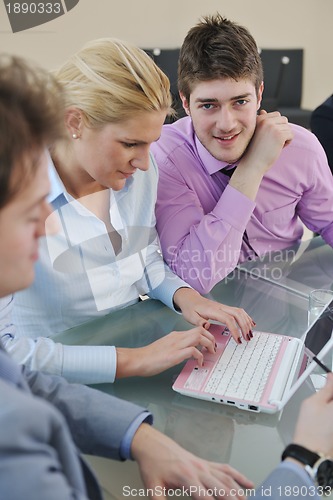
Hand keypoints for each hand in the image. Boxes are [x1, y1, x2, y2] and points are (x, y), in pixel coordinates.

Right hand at [116, 326, 215, 377]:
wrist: (138, 359)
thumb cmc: (149, 356)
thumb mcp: (166, 347)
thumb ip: (177, 346)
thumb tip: (188, 351)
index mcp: (176, 335)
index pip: (196, 330)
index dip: (207, 335)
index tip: (210, 344)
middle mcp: (177, 337)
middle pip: (200, 330)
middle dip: (211, 339)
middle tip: (213, 349)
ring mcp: (176, 345)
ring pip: (199, 336)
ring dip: (208, 345)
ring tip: (210, 354)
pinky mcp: (174, 355)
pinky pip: (193, 351)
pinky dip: (200, 356)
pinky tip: (199, 363)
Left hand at [131, 424, 253, 498]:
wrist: (153, 445)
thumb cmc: (153, 465)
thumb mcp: (152, 488)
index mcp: (186, 478)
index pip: (206, 498)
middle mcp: (199, 471)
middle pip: (221, 489)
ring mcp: (204, 465)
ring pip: (226, 479)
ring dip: (238, 491)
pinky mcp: (205, 463)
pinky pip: (225, 468)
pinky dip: (238, 476)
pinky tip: (248, 484)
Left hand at [173, 287, 254, 342]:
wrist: (189, 299)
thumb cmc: (190, 308)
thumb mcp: (191, 317)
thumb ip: (199, 322)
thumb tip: (207, 325)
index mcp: (213, 310)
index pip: (228, 319)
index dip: (235, 329)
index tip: (238, 339)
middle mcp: (220, 307)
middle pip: (237, 314)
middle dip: (244, 326)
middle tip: (247, 338)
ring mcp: (223, 306)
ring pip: (240, 312)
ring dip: (246, 322)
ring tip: (250, 334)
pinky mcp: (225, 308)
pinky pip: (238, 311)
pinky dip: (246, 317)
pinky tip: (250, 324)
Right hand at [231, 110, 293, 200]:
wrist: (252, 163)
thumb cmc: (254, 150)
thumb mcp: (256, 133)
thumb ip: (261, 122)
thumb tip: (263, 111)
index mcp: (259, 118)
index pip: (276, 115)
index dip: (276, 126)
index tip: (269, 137)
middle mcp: (265, 120)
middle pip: (284, 120)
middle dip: (282, 130)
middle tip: (274, 141)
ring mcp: (272, 127)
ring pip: (288, 128)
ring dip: (285, 137)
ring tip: (275, 145)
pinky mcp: (279, 134)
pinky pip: (291, 134)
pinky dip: (287, 142)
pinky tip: (279, 148)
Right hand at [292, 372, 332, 456]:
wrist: (310, 451)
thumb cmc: (310, 428)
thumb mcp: (314, 402)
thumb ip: (326, 388)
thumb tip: (331, 377)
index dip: (331, 384)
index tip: (329, 381)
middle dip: (330, 397)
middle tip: (324, 397)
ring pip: (332, 408)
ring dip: (329, 405)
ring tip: (321, 411)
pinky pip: (331, 418)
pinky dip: (329, 415)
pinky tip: (324, 419)